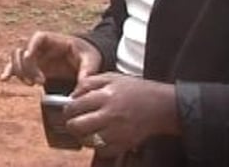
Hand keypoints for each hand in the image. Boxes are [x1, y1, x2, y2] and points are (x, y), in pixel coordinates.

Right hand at [0, 31, 101, 85]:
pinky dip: (9, 71)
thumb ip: (87, 72)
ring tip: (30, 84)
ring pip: (17, 57)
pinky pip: (16, 66)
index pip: (38, 37)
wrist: (84, 58)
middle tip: (39, 82)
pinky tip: (3, 78)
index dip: (31, 46)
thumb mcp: (91, 61)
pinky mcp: (33, 66)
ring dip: (18, 70)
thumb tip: (82, 87)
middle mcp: (41, 46)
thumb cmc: (87, 55)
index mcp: (55, 40)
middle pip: (24, 49)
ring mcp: (35, 56)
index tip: (30, 58)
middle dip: (26, 66)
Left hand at [63, 72, 178, 155]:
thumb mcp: (112, 77)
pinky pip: (102, 151)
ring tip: (84, 130)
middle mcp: (110, 115)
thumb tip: (73, 94)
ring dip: (82, 136)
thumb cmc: (136, 90)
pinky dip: (96, 146)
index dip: (67, 109)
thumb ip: (89, 82)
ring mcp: (117, 132)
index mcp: (106, 96)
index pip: (75, 106)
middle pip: (78, 126)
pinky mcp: (124, 144)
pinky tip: (98, 137)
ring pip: (87, 141)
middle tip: (72, 121)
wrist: (160, 106)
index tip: (68, 110)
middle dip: (71, 124)